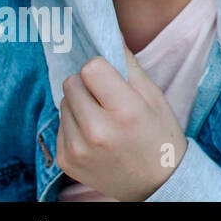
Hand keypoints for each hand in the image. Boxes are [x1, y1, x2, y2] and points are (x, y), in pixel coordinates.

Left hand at [56, 42, 187, 201]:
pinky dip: (74, 123)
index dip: (101, 68)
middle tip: (107, 98)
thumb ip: (129, 67)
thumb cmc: (160, 135)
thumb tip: (109, 37)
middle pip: (72, 82)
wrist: (156, 183)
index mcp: (125, 111)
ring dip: (79, 103)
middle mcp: (97, 131)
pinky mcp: (65, 160)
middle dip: (87, 84)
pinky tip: (94, 135)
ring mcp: (77, 148)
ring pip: (63, 102)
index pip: (91, 67)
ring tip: (102, 118)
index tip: (111, 78)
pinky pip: (60, 124)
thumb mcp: (155, 98)